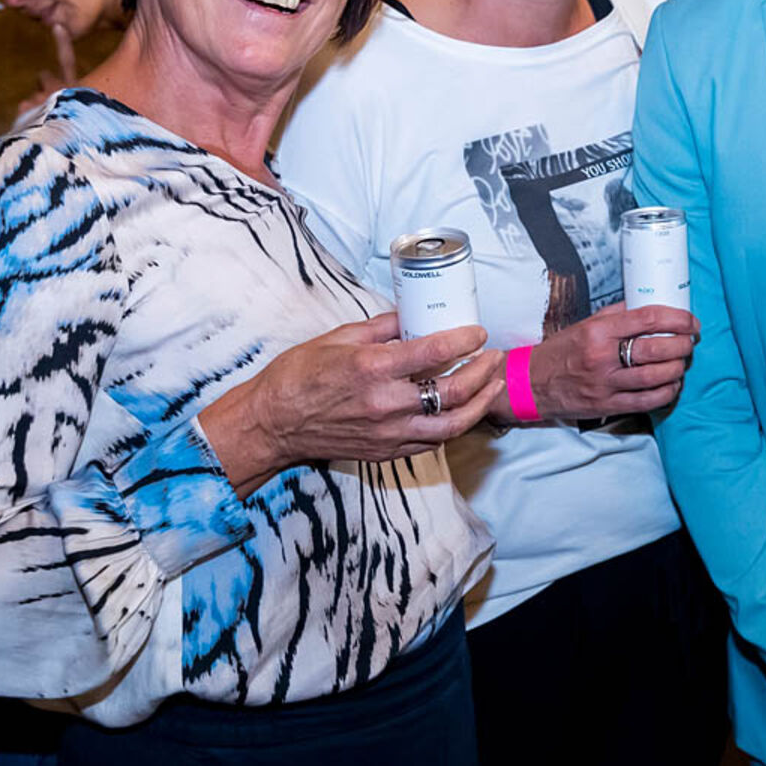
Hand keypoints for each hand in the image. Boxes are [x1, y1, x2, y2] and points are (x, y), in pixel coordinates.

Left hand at [13, 22, 79, 121]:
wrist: (64, 146)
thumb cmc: (78, 131)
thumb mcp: (82, 113)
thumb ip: (69, 103)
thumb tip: (42, 102)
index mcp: (75, 89)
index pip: (67, 61)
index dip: (63, 43)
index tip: (56, 26)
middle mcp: (58, 89)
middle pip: (44, 76)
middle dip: (44, 83)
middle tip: (49, 97)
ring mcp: (41, 98)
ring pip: (33, 98)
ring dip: (36, 107)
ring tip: (46, 123)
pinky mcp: (28, 108)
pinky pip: (24, 110)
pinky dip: (28, 117)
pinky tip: (35, 127)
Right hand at [202, 313, 503, 496]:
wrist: (272, 423)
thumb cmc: (298, 375)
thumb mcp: (338, 337)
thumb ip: (382, 327)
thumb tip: (414, 314)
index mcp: (372, 367)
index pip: (434, 351)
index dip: (465, 340)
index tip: (478, 331)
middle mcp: (385, 403)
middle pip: (454, 392)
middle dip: (483, 372)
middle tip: (493, 357)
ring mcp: (387, 432)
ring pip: (452, 425)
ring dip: (480, 403)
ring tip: (493, 385)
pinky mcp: (385, 451)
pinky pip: (431, 442)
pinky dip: (453, 426)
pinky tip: (462, 410)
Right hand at [504, 303, 698, 421]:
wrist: (532, 383)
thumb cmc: (561, 352)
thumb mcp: (586, 324)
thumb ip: (617, 314)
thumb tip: (649, 304)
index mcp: (598, 331)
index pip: (647, 318)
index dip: (677, 318)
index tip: (690, 322)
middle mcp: (602, 357)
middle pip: (655, 348)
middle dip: (682, 344)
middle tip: (690, 341)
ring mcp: (605, 384)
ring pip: (654, 376)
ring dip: (677, 368)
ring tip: (683, 362)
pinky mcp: (607, 405)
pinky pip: (646, 401)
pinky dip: (666, 392)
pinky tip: (672, 384)